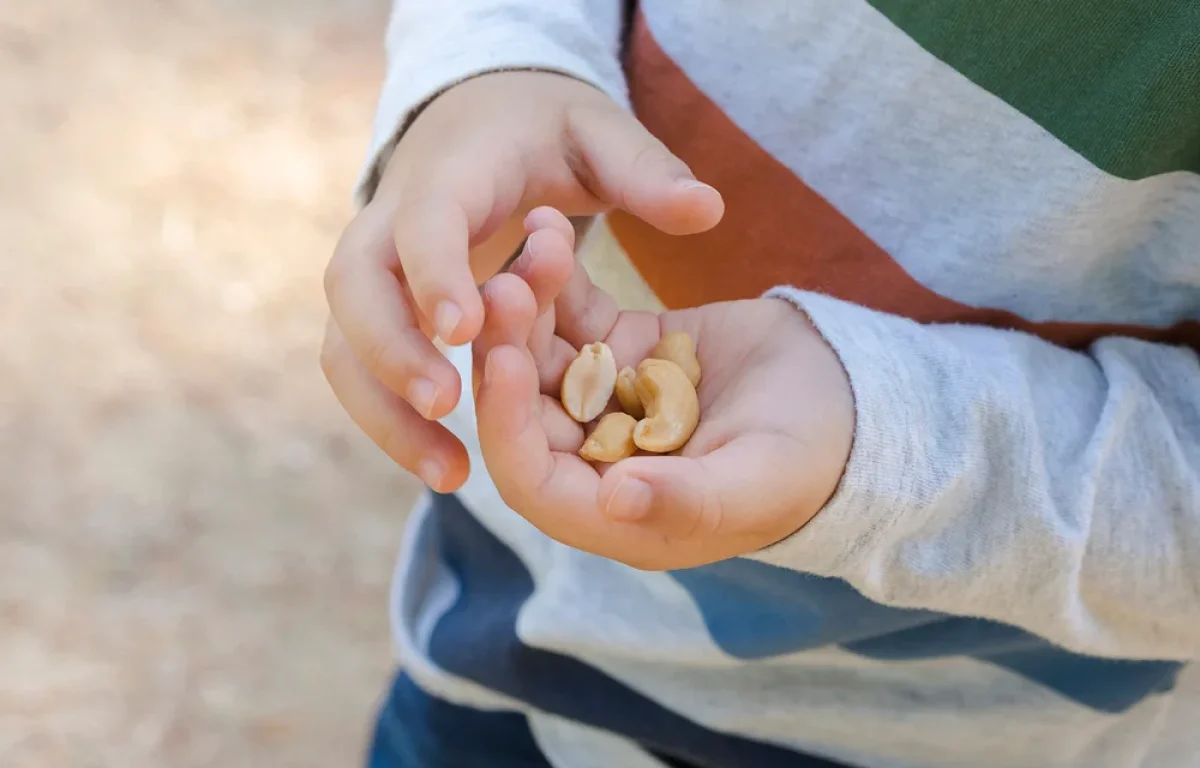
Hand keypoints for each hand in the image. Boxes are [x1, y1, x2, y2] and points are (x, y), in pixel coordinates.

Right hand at [320, 72, 723, 492]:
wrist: (477, 117)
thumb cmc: (544, 129)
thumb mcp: (598, 133)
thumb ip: (646, 170)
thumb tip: (708, 209)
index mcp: (449, 173)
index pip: (424, 220)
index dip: (437, 273)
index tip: (466, 330)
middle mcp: (391, 220)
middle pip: (356, 289)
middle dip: (392, 351)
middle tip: (448, 406)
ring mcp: (377, 270)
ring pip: (344, 345)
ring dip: (384, 411)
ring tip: (449, 473)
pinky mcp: (381, 310)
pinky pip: (362, 370)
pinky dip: (391, 419)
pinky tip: (446, 466)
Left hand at [474, 208, 854, 569]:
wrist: (850, 396)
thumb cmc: (812, 459)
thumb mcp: (756, 483)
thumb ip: (686, 501)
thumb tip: (613, 501)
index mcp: (616, 510)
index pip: (532, 478)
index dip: (508, 425)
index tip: (501, 363)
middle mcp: (596, 458)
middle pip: (527, 408)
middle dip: (508, 349)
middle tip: (502, 287)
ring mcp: (606, 400)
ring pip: (544, 354)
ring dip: (529, 304)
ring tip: (534, 243)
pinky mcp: (622, 349)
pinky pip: (577, 314)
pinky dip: (561, 277)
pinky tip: (550, 227)